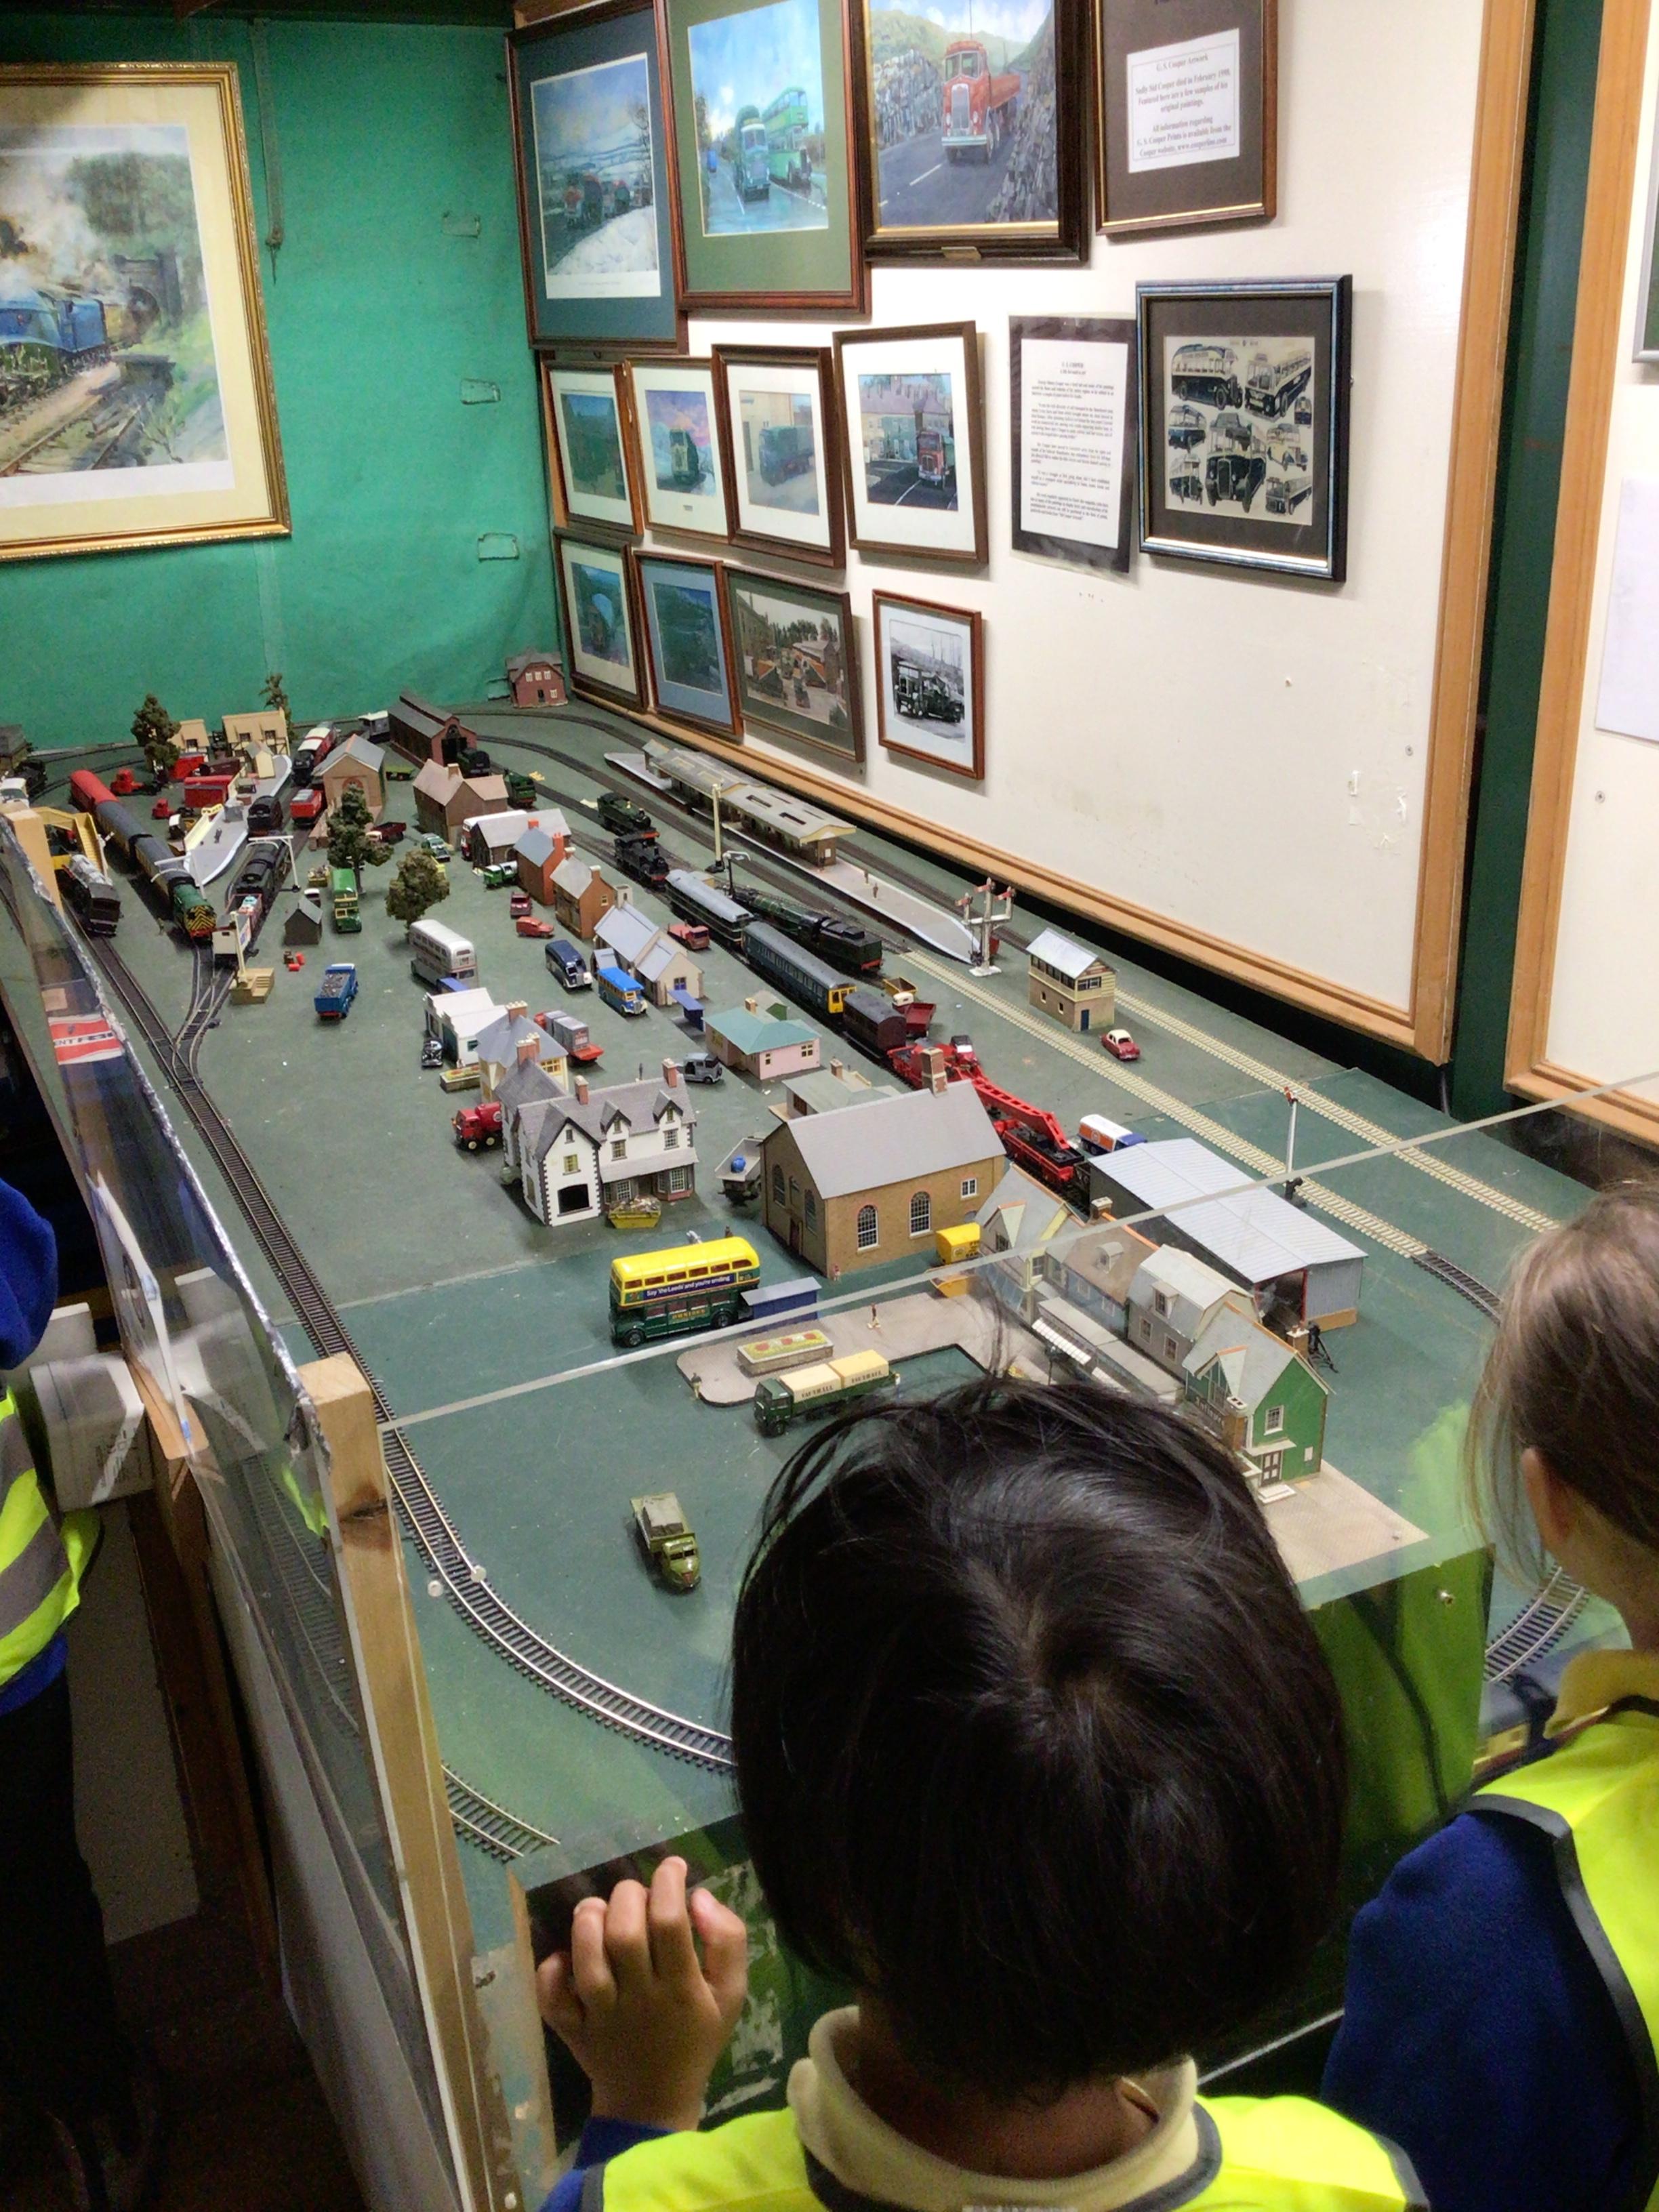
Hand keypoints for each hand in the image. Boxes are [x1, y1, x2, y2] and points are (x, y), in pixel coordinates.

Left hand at [537, 1856, 748, 2131]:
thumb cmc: (695, 2039)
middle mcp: (639, 2000)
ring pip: (587, 1961)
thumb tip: (699, 1897)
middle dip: (628, 1896)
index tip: (674, 1867)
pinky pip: (553, 1998)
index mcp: (682, 1989)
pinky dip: (552, 1970)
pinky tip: (566, 1956)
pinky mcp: (573, 2030)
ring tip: (599, 1910)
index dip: (669, 1882)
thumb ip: (727, 1941)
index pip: (671, 1922)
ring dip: (589, 1922)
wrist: (653, 2103)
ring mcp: (601, 2017)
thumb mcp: (730, 1995)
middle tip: (638, 1894)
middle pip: (624, 1934)